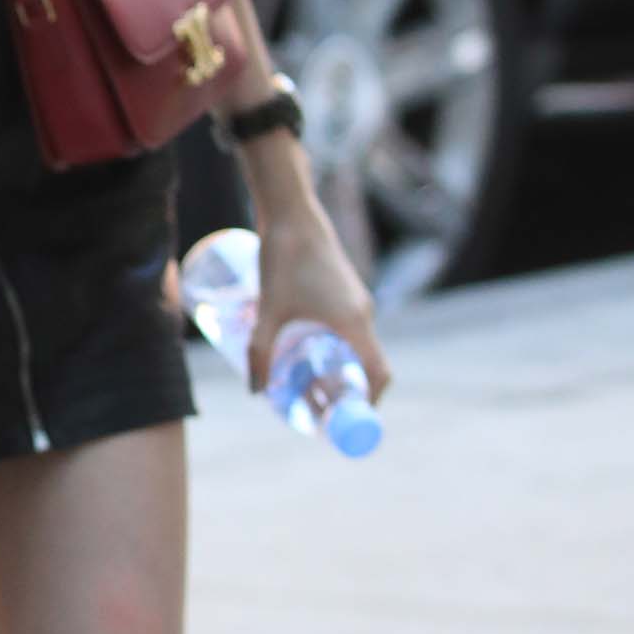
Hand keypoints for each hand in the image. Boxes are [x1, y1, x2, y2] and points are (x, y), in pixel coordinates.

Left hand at [248, 188, 391, 399]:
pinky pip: (347, 330)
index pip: (378, 373)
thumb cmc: (283, 259)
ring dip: (338, 368)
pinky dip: (334, 347)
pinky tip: (303, 350)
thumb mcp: (268, 310)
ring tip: (306, 383)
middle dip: (345, 390)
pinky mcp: (343, 290)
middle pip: (366, 365)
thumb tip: (255, 391)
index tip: (345, 420)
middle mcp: (362, 314)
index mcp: (354, 323)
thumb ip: (260, 351)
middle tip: (316, 407)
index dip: (368, 402)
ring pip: (355, 346)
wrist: (292, 213)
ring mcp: (355, 301)